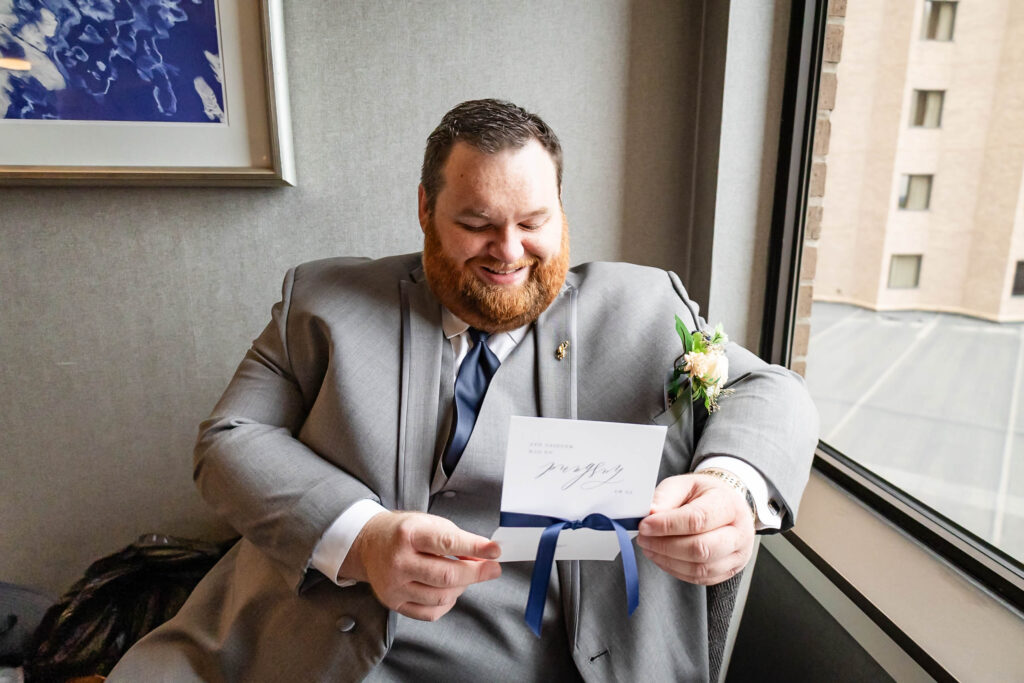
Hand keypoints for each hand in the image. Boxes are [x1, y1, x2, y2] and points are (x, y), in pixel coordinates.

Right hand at [341, 511, 501, 620]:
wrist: (370, 545)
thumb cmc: (404, 532)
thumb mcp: (430, 523)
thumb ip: (457, 539)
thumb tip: (484, 557)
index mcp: (408, 534)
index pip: (447, 543)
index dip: (475, 548)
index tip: (495, 551)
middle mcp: (398, 561)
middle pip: (447, 575)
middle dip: (476, 573)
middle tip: (492, 569)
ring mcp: (394, 585)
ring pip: (441, 597)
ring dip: (462, 587)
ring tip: (464, 575)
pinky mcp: (393, 602)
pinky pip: (430, 613)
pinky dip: (447, 603)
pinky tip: (449, 590)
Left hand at [636, 473, 754, 584]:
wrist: (727, 505)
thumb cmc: (705, 494)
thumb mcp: (685, 484)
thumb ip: (666, 496)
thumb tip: (650, 513)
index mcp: (729, 505)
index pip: (698, 519)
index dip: (667, 525)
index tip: (645, 526)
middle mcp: (739, 532)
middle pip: (701, 548)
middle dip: (665, 546)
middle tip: (644, 538)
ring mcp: (738, 555)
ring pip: (700, 568)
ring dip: (668, 560)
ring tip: (650, 547)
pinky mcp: (730, 571)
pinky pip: (701, 578)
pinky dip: (676, 570)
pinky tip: (663, 558)